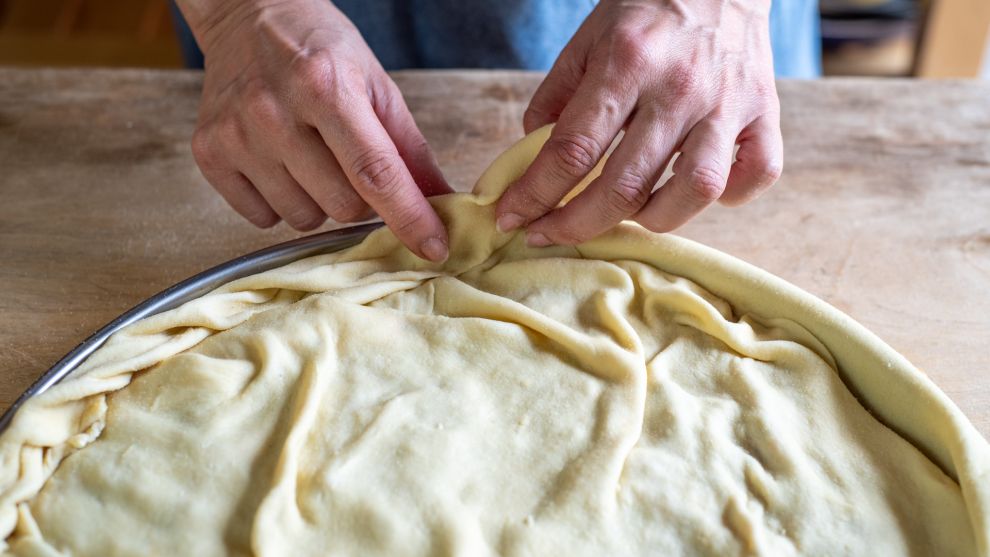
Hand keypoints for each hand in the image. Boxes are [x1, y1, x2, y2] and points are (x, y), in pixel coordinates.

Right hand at [178, 0, 451, 260]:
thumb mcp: (376, 84)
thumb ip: (411, 148)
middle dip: (360, 199)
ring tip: (311, 157)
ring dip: (319, 201)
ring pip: (303, 219)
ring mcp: (237, 134)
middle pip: (343, 206)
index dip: (409, 216)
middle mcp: (274, 111)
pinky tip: (278, 162)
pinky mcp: (208, 153)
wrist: (248, 14)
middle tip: (350, 162)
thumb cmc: (321, 50)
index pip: (375, 171)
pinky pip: (261, 218)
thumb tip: (442, 202)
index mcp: (325, 86)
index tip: (434, 247)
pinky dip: (279, 202)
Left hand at [496, 0, 782, 245]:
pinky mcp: (765, 112)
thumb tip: (533, 159)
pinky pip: (758, 174)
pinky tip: (694, 191)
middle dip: (575, 225)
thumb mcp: (588, 39)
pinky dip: (729, 197)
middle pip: (624, 186)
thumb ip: (556, 96)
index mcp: (626, 62)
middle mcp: (680, 87)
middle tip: (549, 234)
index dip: (535, 194)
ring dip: (651, 219)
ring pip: (696, 190)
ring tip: (625, 213)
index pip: (572, 149)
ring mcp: (728, 103)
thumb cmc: (646, 9)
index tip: (512, 218)